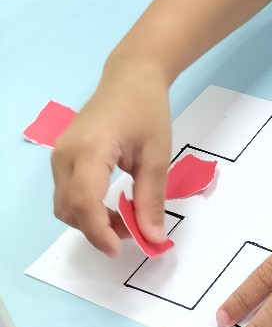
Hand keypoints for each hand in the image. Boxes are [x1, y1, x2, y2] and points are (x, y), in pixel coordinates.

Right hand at [52, 62, 172, 255]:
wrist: (131, 78)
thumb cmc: (147, 111)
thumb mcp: (157, 155)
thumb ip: (151, 198)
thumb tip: (153, 238)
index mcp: (91, 149)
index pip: (84, 202)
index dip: (99, 232)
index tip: (121, 249)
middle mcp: (65, 154)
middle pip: (69, 209)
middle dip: (98, 229)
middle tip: (133, 231)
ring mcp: (59, 154)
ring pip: (64, 204)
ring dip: (90, 221)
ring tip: (125, 218)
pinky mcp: (61, 156)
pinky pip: (67, 192)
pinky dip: (85, 207)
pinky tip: (111, 204)